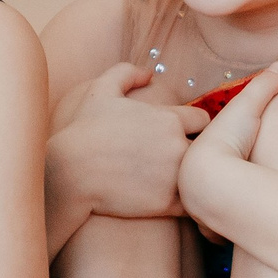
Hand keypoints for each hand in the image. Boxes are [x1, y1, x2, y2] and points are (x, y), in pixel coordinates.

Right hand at [48, 63, 209, 219]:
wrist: (69, 173)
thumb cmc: (83, 130)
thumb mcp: (100, 91)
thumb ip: (126, 73)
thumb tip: (149, 74)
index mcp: (169, 119)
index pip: (203, 120)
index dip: (195, 128)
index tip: (184, 136)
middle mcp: (178, 145)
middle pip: (208, 149)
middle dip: (198, 152)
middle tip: (184, 160)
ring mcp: (175, 176)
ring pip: (202, 176)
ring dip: (195, 178)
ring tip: (184, 183)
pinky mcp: (168, 204)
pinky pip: (193, 204)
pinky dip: (188, 203)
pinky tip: (174, 201)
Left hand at [173, 63, 277, 236]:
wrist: (214, 180)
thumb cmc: (230, 141)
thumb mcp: (250, 109)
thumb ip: (265, 87)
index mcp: (195, 150)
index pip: (198, 149)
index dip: (208, 149)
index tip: (220, 150)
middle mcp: (189, 177)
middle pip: (192, 180)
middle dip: (198, 180)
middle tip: (218, 181)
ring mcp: (195, 203)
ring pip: (200, 209)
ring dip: (209, 210)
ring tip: (225, 208)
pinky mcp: (206, 226)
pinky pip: (213, 233)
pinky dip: (221, 232)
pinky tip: (231, 230)